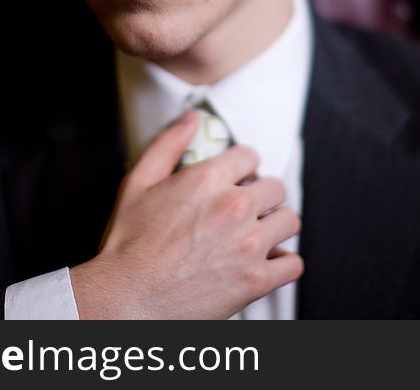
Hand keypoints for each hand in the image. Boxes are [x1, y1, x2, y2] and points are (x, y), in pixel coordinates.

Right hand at [70, 111, 302, 318]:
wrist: (126, 300)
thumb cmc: (128, 245)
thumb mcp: (137, 183)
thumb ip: (167, 145)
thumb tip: (192, 118)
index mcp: (207, 180)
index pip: (250, 156)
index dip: (242, 167)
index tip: (236, 180)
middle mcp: (234, 207)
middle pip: (275, 187)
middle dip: (261, 195)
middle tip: (244, 210)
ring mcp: (248, 244)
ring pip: (290, 220)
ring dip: (276, 225)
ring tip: (257, 233)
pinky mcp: (255, 280)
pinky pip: (293, 264)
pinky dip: (283, 263)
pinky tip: (265, 262)